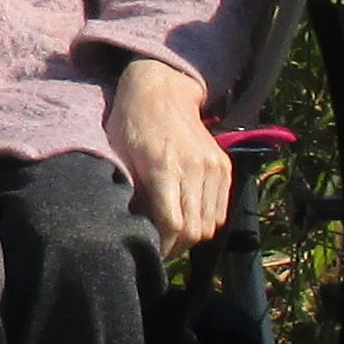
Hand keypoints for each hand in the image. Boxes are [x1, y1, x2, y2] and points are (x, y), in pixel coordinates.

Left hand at [106, 56, 232, 251]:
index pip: (174, 225)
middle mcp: (194, 167)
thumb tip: (132, 230)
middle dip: (177, 247)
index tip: (150, 253)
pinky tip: (188, 218)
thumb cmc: (132, 124)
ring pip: (211, 224)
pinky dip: (207, 221)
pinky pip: (221, 209)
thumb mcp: (119, 155)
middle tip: (161, 249)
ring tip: (173, 237)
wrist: (162, 90)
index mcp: (164, 166)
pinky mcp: (224, 166)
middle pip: (195, 230)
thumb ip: (130, 192)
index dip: (163, 247)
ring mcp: (213, 166)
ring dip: (193, 238)